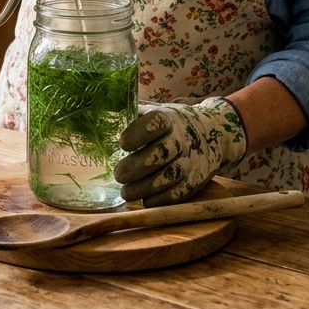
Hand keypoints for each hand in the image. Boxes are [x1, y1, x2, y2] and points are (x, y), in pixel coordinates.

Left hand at [113, 98, 245, 206]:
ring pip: (169, 177)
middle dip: (137, 167)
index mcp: (168, 118)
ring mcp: (192, 160)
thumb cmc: (169, 123)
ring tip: (126, 192)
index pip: (156, 122)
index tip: (122, 144)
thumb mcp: (154, 110)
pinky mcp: (196, 180)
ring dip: (144, 188)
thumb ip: (129, 112)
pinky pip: (179, 195)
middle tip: (118, 174)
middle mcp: (183, 138)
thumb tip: (99, 107)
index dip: (138, 133)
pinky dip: (159, 200)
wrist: (210, 132)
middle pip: (162, 153)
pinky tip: (144, 201)